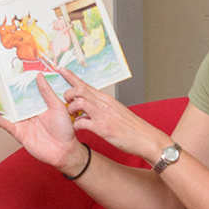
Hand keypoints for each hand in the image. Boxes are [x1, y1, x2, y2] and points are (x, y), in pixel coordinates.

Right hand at [0, 71, 83, 169]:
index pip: (26, 92)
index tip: (8, 73)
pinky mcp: (19, 133)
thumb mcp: (57, 106)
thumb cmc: (65, 128)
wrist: (65, 150)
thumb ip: (47, 92)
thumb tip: (39, 75)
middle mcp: (29, 113)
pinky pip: (7, 125)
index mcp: (38, 105)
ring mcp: (23, 123)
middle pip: (14, 102)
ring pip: (8, 113)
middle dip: (4, 94)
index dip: (18, 84)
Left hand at [41, 67, 162, 162]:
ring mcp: (103, 115)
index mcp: (106, 99)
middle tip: (66, 102)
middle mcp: (104, 104)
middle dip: (68, 93)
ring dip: (71, 109)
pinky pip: (82, 123)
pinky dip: (76, 125)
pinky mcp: (103, 128)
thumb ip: (102, 108)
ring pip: (79, 102)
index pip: (86, 84)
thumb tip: (89, 109)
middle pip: (80, 89)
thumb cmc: (132, 128)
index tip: (61, 70)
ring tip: (73, 116)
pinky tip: (79, 129)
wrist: (146, 138)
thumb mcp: (117, 112)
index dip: (72, 77)